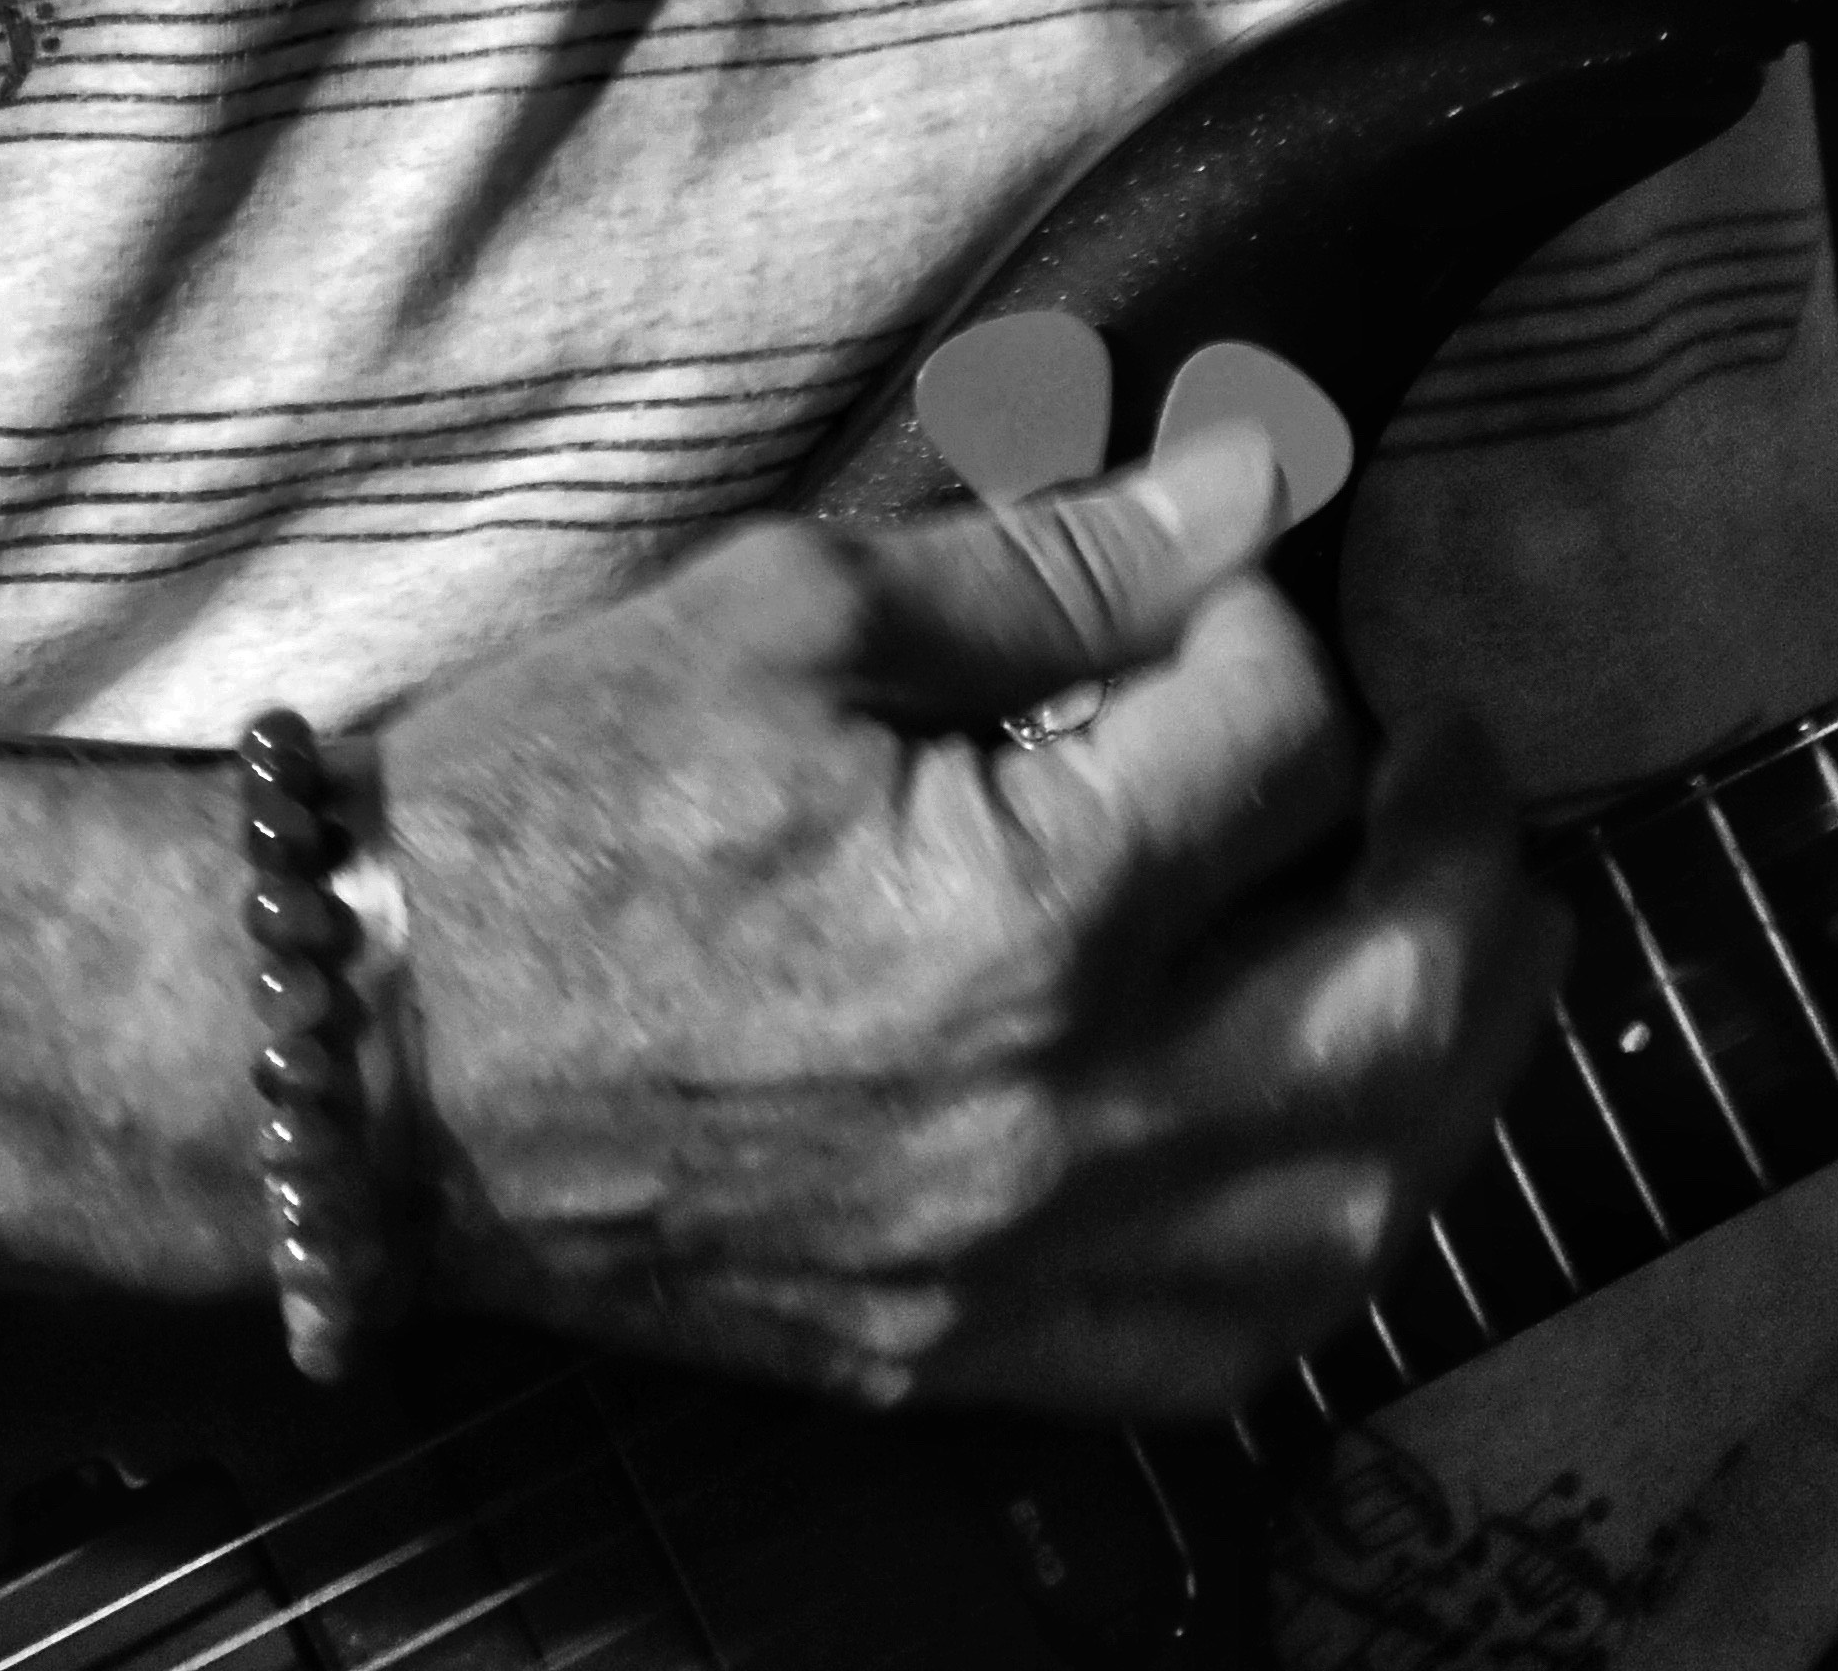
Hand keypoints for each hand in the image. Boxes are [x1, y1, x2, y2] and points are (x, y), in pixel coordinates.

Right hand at [377, 426, 1559, 1417]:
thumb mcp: (791, 612)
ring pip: (1359, 1211)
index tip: (1221, 568)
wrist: (366, 1048)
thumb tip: (1251, 479)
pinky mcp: (961, 1357)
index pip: (1281, 743)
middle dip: (1472, 851)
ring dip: (1459, 1060)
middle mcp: (1055, 1125)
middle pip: (1400, 1005)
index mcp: (1018, 919)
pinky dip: (1334, 1239)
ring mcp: (1016, 1271)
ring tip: (1464, 928)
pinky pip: (1231, 1348)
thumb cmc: (550, 808)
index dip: (1273, 613)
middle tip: (1457, 750)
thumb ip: (1054, 559)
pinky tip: (1344, 1136)